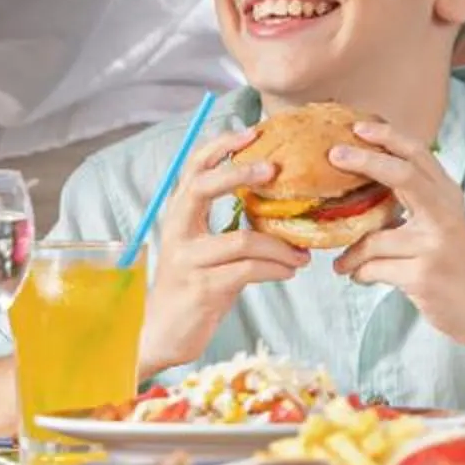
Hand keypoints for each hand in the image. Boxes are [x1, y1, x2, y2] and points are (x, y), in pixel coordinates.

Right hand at [134, 125, 306, 377]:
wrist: (164, 332)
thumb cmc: (193, 286)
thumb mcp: (204, 248)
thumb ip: (227, 225)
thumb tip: (275, 205)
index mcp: (178, 215)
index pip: (193, 168)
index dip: (220, 147)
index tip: (251, 132)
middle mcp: (177, 231)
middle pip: (202, 187)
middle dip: (239, 173)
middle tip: (273, 171)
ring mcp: (188, 259)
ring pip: (242, 239)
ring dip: (280, 245)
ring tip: (301, 254)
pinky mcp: (204, 287)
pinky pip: (249, 270)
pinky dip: (276, 268)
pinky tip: (289, 270)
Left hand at [330, 115, 464, 346]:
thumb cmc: (460, 262)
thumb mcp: (445, 222)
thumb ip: (416, 200)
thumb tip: (364, 178)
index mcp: (447, 197)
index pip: (419, 155)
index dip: (388, 136)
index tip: (358, 126)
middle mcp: (444, 215)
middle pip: (402, 174)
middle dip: (364, 160)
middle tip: (333, 155)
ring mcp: (434, 245)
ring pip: (373, 238)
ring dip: (351, 253)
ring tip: (343, 263)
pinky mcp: (423, 275)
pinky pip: (373, 268)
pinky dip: (359, 273)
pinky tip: (358, 277)